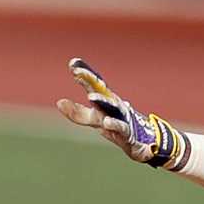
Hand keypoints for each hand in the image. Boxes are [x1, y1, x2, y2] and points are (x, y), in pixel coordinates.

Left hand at [56, 58, 190, 169]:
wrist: (145, 140)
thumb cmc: (116, 125)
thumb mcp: (94, 119)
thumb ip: (77, 113)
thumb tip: (59, 102)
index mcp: (105, 99)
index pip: (93, 84)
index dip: (84, 73)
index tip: (73, 63)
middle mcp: (113, 104)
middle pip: (100, 89)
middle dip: (90, 80)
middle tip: (77, 72)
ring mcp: (122, 116)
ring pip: (111, 107)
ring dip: (102, 101)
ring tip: (90, 97)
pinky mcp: (127, 132)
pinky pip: (120, 127)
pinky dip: (114, 124)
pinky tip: (106, 123)